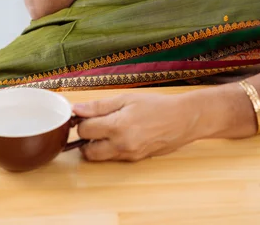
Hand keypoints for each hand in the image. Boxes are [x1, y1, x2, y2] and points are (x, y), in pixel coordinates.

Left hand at [73, 93, 199, 161]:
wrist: (182, 120)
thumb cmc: (156, 105)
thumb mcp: (126, 98)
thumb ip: (99, 106)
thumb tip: (77, 109)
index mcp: (117, 126)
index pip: (84, 131)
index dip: (81, 122)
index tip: (85, 115)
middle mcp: (121, 145)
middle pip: (87, 151)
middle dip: (85, 139)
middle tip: (93, 125)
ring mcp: (128, 155)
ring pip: (99, 157)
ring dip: (96, 146)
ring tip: (107, 129)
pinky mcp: (135, 161)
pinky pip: (113, 158)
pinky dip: (110, 149)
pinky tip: (120, 135)